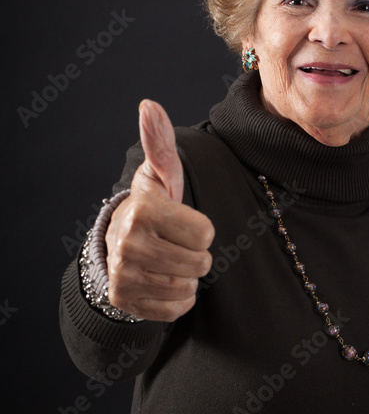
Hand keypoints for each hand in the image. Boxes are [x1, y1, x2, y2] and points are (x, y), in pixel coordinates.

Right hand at [105, 100, 214, 321]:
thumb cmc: (152, 209)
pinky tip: (163, 281)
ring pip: (187, 287)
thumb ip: (161, 144)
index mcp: (141, 210)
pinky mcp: (126, 302)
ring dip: (187, 276)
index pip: (205, 234)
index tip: (183, 223)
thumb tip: (149, 105)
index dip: (201, 230)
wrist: (117, 248)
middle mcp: (128, 244)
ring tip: (169, 261)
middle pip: (200, 263)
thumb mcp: (160, 177)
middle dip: (196, 255)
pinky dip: (178, 298)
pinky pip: (176, 309)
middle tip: (177, 244)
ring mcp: (124, 276)